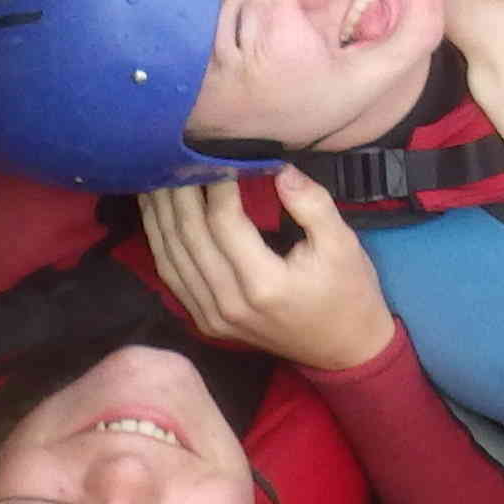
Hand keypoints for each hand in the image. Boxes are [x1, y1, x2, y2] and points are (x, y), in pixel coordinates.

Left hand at [140, 178, 396, 373]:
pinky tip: (155, 216)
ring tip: (153, 176)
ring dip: (159, 214)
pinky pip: (173, 277)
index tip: (217, 153)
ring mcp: (213, 317)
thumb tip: (280, 168)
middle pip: (189, 237)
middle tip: (173, 153)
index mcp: (264, 284)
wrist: (344, 350)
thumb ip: (312, 204)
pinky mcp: (206, 322)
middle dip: (178, 191)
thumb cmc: (349, 292)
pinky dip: (160, 242)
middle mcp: (230, 303)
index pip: (224, 222)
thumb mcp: (344, 244)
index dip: (215, 184)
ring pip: (171, 256)